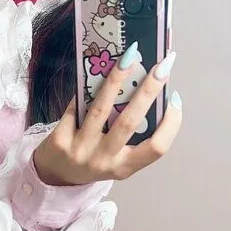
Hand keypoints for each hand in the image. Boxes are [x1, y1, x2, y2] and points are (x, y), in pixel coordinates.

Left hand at [33, 52, 181, 185]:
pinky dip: (87, 88)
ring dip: (117, 80)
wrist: (55, 173)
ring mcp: (80, 151)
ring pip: (101, 109)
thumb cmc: (93, 157)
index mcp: (124, 167)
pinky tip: (97, 70)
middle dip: (149, 91)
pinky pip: (76, 107)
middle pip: (130, 122)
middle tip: (162, 66)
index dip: (170, 125)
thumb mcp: (116, 156)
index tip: (175, 99)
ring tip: (129, 57)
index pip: (156, 148)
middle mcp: (104, 161)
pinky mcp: (60, 141)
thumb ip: (131, 134)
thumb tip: (146, 90)